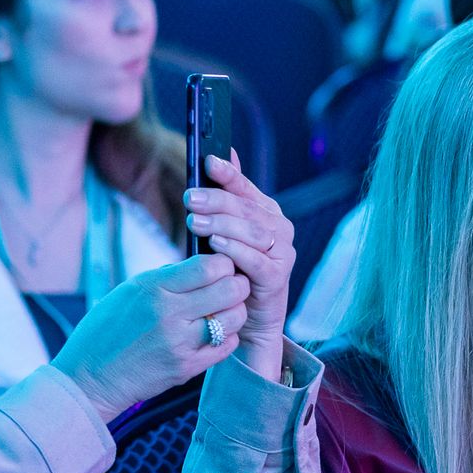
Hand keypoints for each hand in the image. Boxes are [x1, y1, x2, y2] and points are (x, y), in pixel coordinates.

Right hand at [51, 254, 251, 425]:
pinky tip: (213, 333)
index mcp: (153, 288)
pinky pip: (227, 346)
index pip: (210, 266)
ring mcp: (180, 343)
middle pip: (231, 289)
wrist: (90, 377)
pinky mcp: (186, 368)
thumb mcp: (130, 291)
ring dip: (234, 312)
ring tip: (221, 312)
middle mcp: (169, 314)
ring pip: (235, 318)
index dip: (223, 264)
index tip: (219, 268)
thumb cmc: (107, 329)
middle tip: (229, 288)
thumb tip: (204, 265)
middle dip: (236, 285)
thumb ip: (167, 279)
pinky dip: (227, 337)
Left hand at [183, 150, 293, 378]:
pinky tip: (215, 245)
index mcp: (266, 212)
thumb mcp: (223, 231)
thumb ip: (225, 197)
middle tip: (189, 198)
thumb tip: (222, 154)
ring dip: (222, 224)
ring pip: (251, 232)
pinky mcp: (278, 278)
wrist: (247, 318)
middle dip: (216, 200)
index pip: (245, 187)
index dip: (228, 174)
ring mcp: (282, 253)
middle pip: (246, 209)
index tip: (208, 161)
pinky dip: (235, 251)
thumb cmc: (231, 269)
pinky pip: (255, 260)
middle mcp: (279, 229)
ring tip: (195, 221)